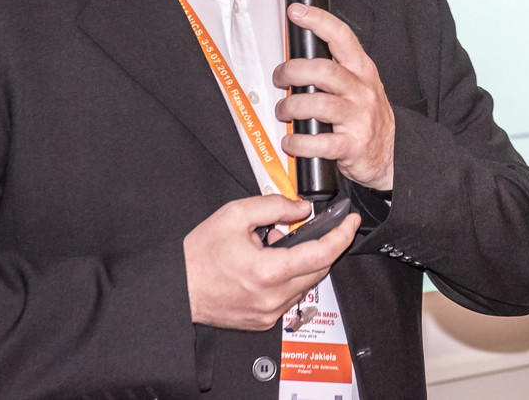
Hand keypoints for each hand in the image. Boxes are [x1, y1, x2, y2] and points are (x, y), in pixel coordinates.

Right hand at [183, 195, 359, 329]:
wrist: (178, 288)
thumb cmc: (200, 255)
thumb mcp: (235, 215)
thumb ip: (274, 207)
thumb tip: (301, 208)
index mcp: (268, 271)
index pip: (322, 254)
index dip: (342, 235)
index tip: (350, 222)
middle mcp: (272, 297)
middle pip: (319, 270)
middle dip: (326, 246)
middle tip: (322, 228)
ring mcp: (269, 313)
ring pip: (306, 285)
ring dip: (306, 263)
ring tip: (282, 246)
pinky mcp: (263, 321)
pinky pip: (290, 297)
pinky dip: (291, 278)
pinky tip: (273, 265)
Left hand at [274, 3, 395, 190]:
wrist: (390, 154)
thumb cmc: (366, 117)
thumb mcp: (358, 85)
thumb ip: (334, 71)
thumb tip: (295, 60)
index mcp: (362, 70)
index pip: (342, 37)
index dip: (318, 21)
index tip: (296, 12)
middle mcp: (362, 90)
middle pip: (324, 71)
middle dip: (292, 71)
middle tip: (280, 78)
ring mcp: (359, 118)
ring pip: (318, 104)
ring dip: (291, 106)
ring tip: (284, 112)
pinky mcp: (352, 145)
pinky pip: (320, 142)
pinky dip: (299, 143)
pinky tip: (291, 141)